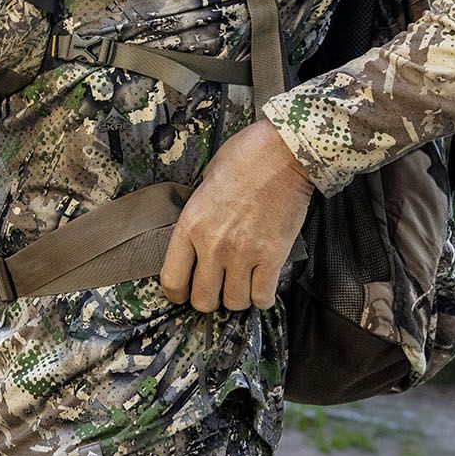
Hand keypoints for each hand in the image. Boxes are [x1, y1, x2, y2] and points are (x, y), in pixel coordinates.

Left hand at [159, 120, 315, 312]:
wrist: (283, 153)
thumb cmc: (243, 158)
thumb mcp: (204, 183)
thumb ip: (198, 215)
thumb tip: (197, 234)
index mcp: (190, 225)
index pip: (171, 280)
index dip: (176, 293)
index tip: (184, 292)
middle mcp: (212, 245)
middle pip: (202, 300)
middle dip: (208, 299)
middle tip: (216, 289)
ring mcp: (243, 253)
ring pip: (234, 302)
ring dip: (238, 297)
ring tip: (241, 284)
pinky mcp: (273, 256)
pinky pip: (263, 297)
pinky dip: (263, 297)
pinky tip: (262, 286)